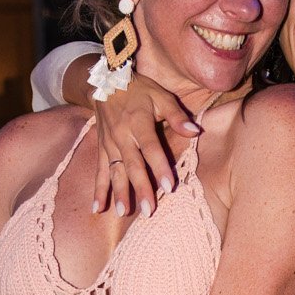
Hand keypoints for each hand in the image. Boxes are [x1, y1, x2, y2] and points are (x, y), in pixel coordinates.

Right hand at [91, 74, 200, 217]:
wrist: (106, 82)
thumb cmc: (140, 90)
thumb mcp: (160, 96)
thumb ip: (177, 115)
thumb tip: (196, 131)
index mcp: (138, 122)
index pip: (151, 147)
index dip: (160, 166)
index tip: (169, 185)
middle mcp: (122, 135)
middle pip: (132, 165)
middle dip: (140, 188)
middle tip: (149, 210)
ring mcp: (110, 144)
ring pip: (115, 171)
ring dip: (119, 192)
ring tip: (123, 212)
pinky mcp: (102, 149)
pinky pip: (100, 171)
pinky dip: (99, 190)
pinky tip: (98, 208)